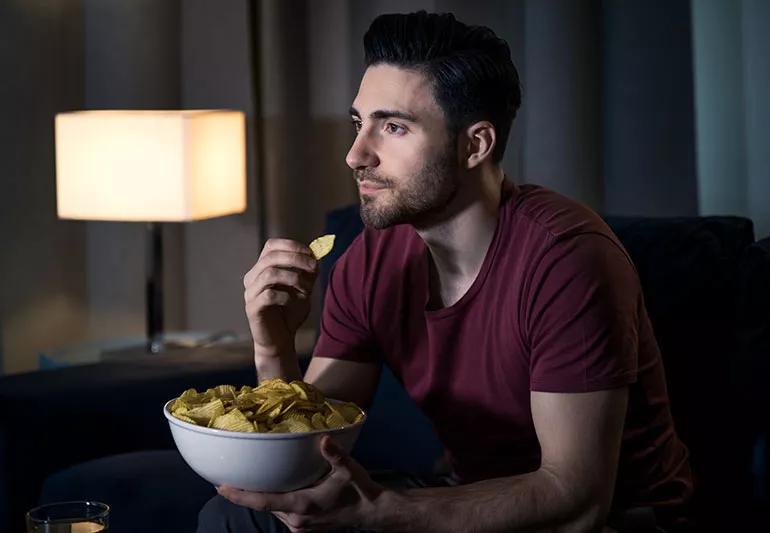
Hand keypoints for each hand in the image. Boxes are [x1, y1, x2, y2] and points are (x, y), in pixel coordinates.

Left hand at [217, 436, 384, 532]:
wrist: (373, 512)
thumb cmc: (360, 490)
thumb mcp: (349, 469)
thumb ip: (335, 455)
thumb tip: (323, 438)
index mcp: (303, 505)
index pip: (263, 501)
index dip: (240, 495)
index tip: (220, 487)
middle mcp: (296, 519)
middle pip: (263, 506)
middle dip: (244, 494)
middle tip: (225, 479)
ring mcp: (299, 526)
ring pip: (271, 509)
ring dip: (258, 498)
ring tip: (242, 483)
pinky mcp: (304, 527)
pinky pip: (281, 512)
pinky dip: (272, 501)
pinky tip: (268, 490)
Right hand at [243, 238, 317, 363]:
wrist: (281, 340)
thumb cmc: (291, 311)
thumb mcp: (304, 288)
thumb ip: (309, 271)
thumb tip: (318, 252)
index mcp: (262, 268)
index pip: (271, 246)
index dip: (291, 246)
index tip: (311, 254)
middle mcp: (252, 277)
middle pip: (271, 257)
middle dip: (296, 259)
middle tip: (314, 268)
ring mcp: (250, 293)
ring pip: (269, 273)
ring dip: (293, 278)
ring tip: (306, 289)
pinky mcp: (252, 308)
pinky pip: (269, 295)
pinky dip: (286, 296)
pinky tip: (293, 302)